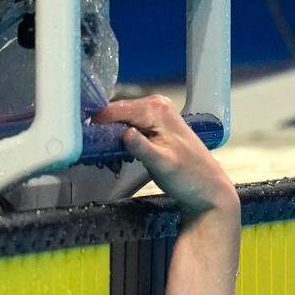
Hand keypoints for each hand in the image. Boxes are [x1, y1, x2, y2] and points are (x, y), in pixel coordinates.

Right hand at [93, 95, 237, 217]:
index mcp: (156, 109)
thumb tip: (125, 133)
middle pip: (115, 113)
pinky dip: (121, 138)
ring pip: (120, 120)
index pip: (113, 110)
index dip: (97, 125)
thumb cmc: (189, 178)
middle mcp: (156, 105)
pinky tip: (119, 153)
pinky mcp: (156, 124)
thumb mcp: (163, 165)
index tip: (86, 142)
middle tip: (98, 154)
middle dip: (104, 132)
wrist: (209, 190)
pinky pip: (129, 126)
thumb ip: (143, 148)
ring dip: (111, 136)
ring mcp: (156, 113)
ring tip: (107, 156)